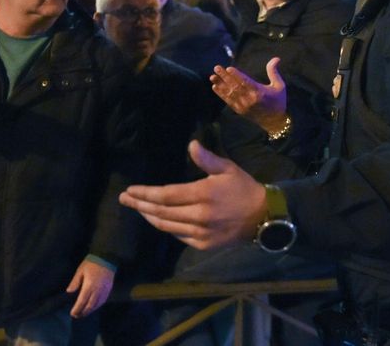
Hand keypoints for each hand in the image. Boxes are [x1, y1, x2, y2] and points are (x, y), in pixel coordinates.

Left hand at [66, 259, 114, 317]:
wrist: (106, 258)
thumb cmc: (91, 263)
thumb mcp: (80, 270)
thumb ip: (75, 282)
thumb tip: (69, 292)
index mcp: (89, 286)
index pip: (82, 301)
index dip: (77, 309)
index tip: (72, 313)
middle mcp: (97, 291)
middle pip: (90, 306)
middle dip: (83, 312)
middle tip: (77, 316)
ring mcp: (104, 291)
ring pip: (97, 305)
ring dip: (90, 311)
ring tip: (84, 314)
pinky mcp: (108, 290)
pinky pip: (102, 302)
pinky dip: (97, 306)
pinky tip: (93, 308)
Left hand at [119, 140, 266, 249]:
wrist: (264, 217)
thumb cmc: (243, 189)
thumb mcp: (227, 169)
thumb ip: (207, 159)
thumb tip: (191, 145)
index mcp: (203, 195)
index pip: (165, 196)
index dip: (145, 193)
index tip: (130, 190)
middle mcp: (199, 217)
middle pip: (161, 212)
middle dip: (139, 205)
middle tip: (124, 199)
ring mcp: (201, 233)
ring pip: (166, 226)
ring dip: (148, 217)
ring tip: (136, 207)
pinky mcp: (203, 245)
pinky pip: (178, 235)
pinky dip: (164, 227)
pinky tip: (156, 219)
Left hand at [211, 57, 287, 134]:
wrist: (275, 121)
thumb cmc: (278, 101)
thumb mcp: (279, 86)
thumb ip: (273, 72)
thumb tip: (276, 58)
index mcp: (259, 93)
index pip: (245, 82)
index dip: (236, 75)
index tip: (228, 68)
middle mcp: (250, 100)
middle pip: (235, 86)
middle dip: (225, 77)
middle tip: (216, 67)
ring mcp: (243, 106)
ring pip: (230, 94)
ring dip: (220, 84)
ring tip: (212, 77)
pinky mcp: (239, 111)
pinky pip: (228, 101)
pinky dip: (221, 94)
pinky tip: (215, 87)